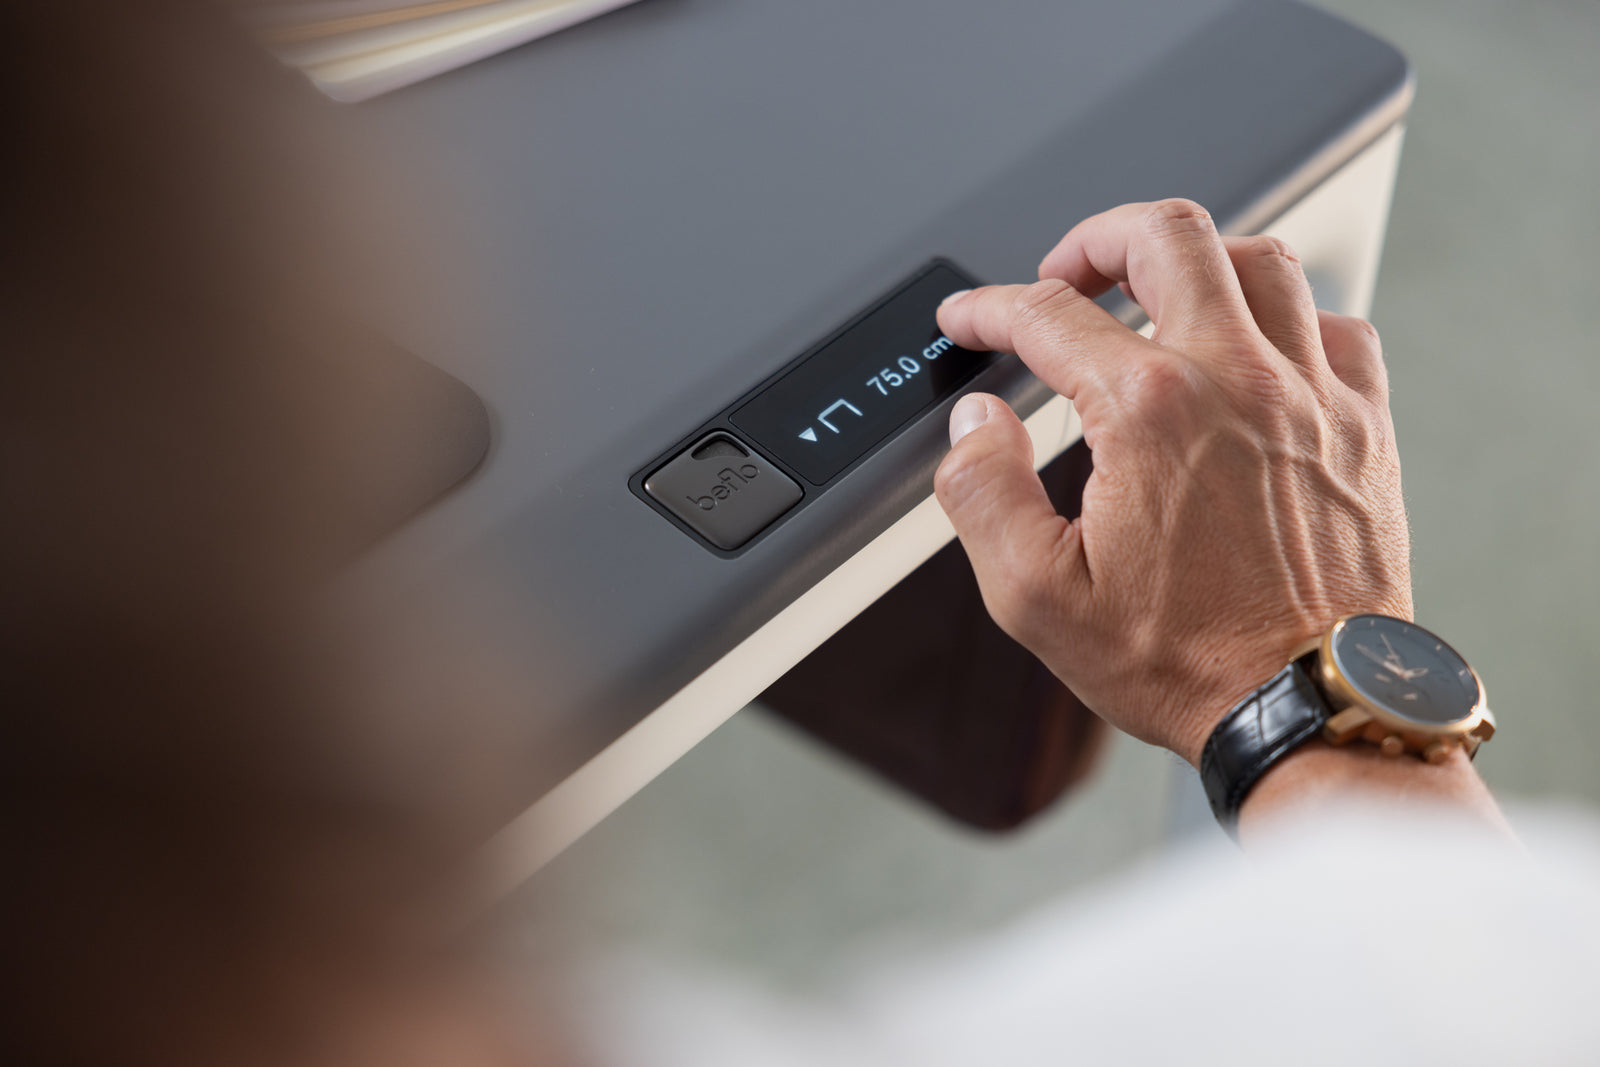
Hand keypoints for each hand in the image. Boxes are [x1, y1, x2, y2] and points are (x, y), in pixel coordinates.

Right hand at [933, 200, 1412, 764]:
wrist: (1307, 706)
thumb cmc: (1183, 660)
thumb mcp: (1034, 595)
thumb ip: (981, 492)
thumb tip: (975, 423)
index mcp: (1149, 412)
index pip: (1048, 315)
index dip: (990, 308)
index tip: (971, 320)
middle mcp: (1236, 381)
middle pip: (1168, 236)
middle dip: (1098, 236)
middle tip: (1066, 271)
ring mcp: (1311, 396)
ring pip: (1260, 260)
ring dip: (1196, 261)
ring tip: (1156, 291)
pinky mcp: (1364, 426)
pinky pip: (1335, 324)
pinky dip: (1287, 316)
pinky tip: (1255, 349)